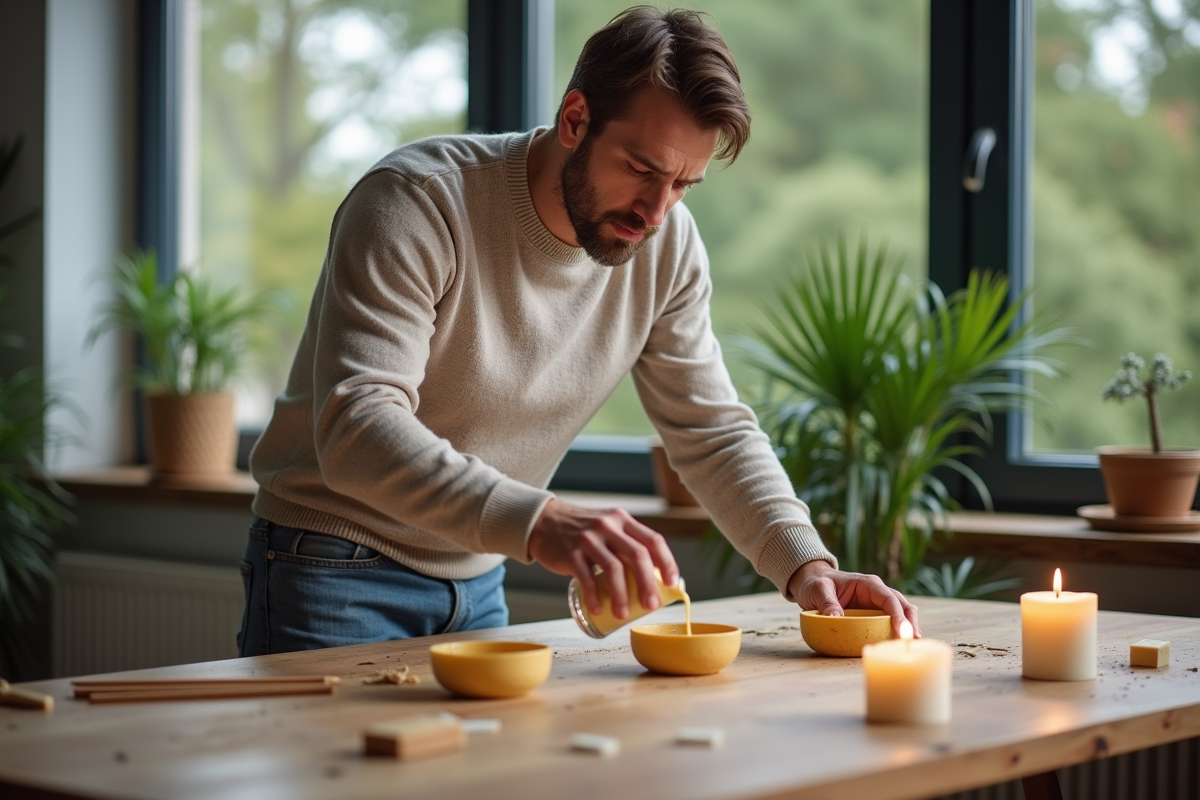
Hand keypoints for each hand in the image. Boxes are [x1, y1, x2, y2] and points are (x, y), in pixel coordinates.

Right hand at [528, 498, 678, 620]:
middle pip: (637, 555)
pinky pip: (586, 578)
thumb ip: (626, 544)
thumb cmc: (582, 531)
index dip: (667, 563)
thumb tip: (651, 579)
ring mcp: (589, 539)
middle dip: (647, 584)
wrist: (544, 521)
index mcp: (622, 521)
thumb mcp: (608, 527)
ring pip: (613, 568)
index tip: (672, 583)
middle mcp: (608, 526)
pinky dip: (594, 596)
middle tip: (651, 606)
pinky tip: (598, 609)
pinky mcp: (570, 553)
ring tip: (622, 615)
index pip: (653, 540)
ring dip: (621, 596)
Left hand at [786, 560, 919, 637]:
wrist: (812, 582)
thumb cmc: (816, 583)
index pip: (889, 598)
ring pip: (900, 615)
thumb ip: (827, 603)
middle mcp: (877, 593)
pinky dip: (895, 634)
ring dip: (907, 629)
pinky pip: (888, 624)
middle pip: (903, 606)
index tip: (902, 631)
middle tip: (911, 642)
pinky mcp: (872, 616)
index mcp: (868, 584)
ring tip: (909, 648)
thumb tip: (835, 619)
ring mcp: (876, 605)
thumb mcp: (818, 590)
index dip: (898, 614)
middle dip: (910, 623)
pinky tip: (897, 648)